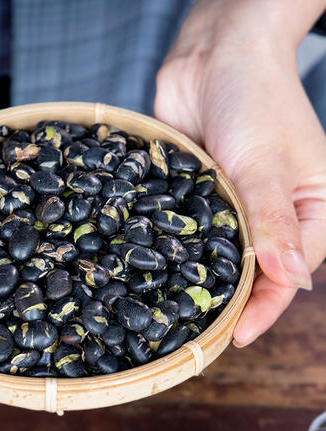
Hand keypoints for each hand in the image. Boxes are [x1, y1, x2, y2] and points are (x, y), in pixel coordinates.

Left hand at [154, 0, 325, 345]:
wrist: (213, 58)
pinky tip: (157, 272)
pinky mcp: (200, 196)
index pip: (290, 274)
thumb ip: (274, 222)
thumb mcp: (266, 165)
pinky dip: (179, 250)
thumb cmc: (254, 100)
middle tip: (200, 333)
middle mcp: (272, 215)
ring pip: (221, 255)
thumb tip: (290, 282)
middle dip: (232, 301)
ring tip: (175, 313)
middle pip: (255, 271)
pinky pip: (192, 231)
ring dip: (202, 279)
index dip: (265, 308)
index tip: (235, 336)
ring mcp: (234, 207)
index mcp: (310, 210)